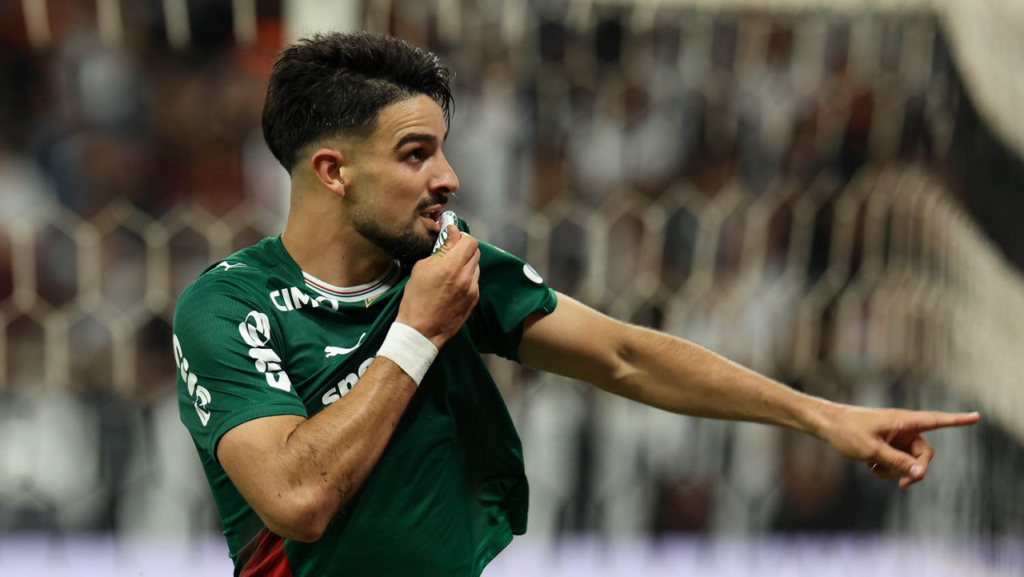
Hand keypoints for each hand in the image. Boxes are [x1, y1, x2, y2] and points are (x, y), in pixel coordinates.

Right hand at [396, 225, 480, 348]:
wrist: (421, 331)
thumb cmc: (416, 299)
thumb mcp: (422, 269)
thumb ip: (441, 250)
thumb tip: (452, 234)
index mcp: (452, 267)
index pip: (470, 241)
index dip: (462, 237)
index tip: (453, 238)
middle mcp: (466, 277)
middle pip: (476, 252)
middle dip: (464, 249)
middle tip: (451, 253)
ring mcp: (473, 289)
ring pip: (476, 266)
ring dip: (466, 264)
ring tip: (451, 271)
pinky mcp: (474, 300)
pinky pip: (475, 281)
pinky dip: (467, 277)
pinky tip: (454, 285)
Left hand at [818, 405, 979, 488]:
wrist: (826, 426)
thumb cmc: (847, 432)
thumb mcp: (872, 451)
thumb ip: (898, 462)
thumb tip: (921, 474)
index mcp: (903, 421)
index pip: (936, 421)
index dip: (957, 420)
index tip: (977, 417)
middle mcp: (903, 428)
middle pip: (923, 454)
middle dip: (914, 470)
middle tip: (903, 485)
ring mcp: (895, 436)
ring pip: (908, 461)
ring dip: (895, 470)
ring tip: (874, 469)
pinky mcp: (886, 444)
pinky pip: (896, 461)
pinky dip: (886, 467)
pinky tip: (870, 466)